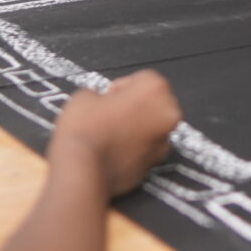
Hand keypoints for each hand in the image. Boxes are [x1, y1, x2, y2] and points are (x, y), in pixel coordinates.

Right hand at [48, 71, 180, 197]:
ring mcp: (164, 142)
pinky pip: (146, 148)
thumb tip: (103, 102)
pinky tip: (112, 149)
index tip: (109, 95)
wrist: (82, 171)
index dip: (123, 86)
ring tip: (109, 132)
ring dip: (136, 126)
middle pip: (154, 103)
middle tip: (109, 112)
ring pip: (151, 127)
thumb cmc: (85, 129)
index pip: (143, 79)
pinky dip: (134, 147)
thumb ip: (102, 93)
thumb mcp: (85, 95)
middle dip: (135, 106)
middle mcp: (167, 114)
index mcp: (155, 89)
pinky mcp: (155, 164)